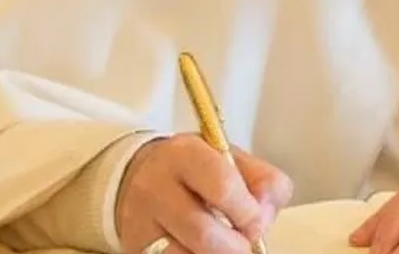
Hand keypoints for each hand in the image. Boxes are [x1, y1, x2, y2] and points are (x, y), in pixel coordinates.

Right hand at [116, 134, 293, 253]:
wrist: (140, 178)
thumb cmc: (196, 172)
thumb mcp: (232, 159)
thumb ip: (263, 181)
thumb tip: (263, 218)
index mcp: (185, 154)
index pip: (223, 186)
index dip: (248, 212)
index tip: (256, 222)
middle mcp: (155, 187)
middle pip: (203, 232)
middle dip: (235, 246)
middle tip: (245, 244)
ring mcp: (140, 222)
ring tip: (223, 246)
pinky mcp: (135, 247)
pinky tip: (200, 250)